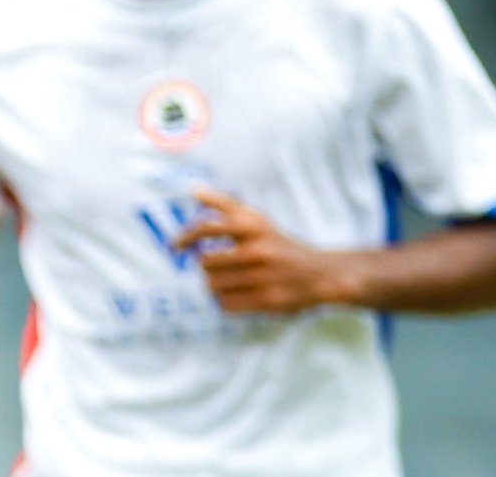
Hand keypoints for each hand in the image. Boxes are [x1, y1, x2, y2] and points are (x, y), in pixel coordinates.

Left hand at [175, 187, 355, 314]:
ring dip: (214, 286)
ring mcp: (264, 277)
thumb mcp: (257, 219)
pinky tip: (234, 295)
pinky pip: (226, 305)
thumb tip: (192, 190)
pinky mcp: (268, 302)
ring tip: (227, 281)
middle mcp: (258, 250)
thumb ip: (224, 204)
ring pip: (213, 286)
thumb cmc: (280, 245)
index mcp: (253, 226)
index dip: (186, 237)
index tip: (175, 247)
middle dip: (206, 266)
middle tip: (216, 267)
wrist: (320, 275)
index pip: (207, 228)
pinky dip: (224, 302)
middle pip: (205, 262)